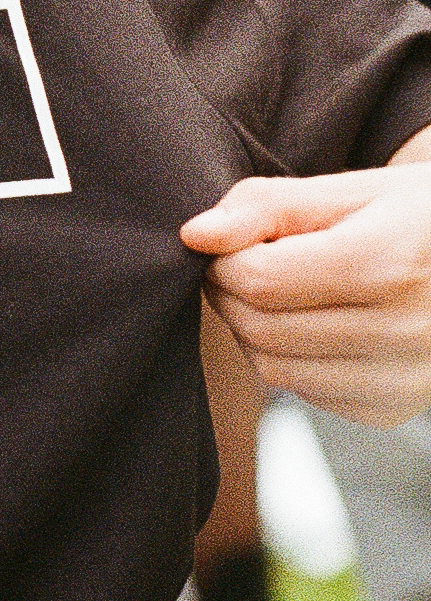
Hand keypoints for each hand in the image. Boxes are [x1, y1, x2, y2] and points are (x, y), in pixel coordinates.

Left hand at [182, 164, 430, 424]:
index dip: (225, 260)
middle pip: (262, 327)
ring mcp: (404, 381)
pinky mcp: (393, 410)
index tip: (231, 240)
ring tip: (279, 289)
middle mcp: (406, 332)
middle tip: (243, 262)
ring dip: (252, 329)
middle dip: (232, 294)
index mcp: (394, 264)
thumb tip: (194, 235)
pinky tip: (313, 323)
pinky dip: (289, 359)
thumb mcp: (357, 190)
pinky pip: (306, 392)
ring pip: (274, 369)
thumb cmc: (421, 217)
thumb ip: (270, 206)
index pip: (261, 280)